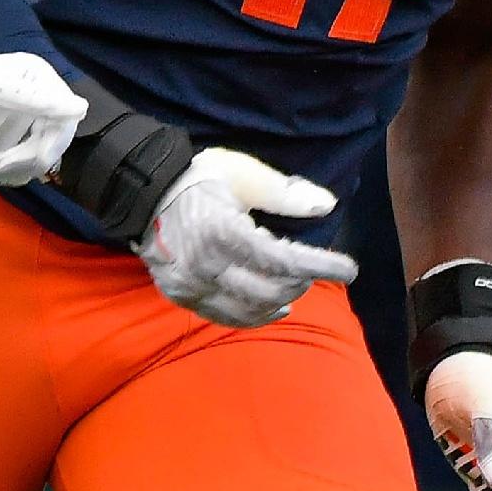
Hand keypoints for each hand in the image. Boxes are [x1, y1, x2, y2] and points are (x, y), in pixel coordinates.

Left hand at [0, 45, 85, 184]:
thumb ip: (40, 101)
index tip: (22, 162)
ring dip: (3, 170)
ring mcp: (23, 127)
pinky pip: (17, 171)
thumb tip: (80, 109)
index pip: (63, 124)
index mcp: (41, 84)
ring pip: (33, 164)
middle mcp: (38, 105)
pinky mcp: (8, 145)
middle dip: (17, 161)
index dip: (47, 147)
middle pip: (49, 148)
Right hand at [137, 146, 355, 328]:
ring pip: (248, 311)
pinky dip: (254, 317)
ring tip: (299, 289)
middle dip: (302, 282)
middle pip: (269, 290)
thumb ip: (283, 192)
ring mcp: (190, 285)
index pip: (283, 260)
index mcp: (222, 232)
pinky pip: (224, 316)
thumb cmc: (198, 179)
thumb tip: (325, 205)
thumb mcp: (241, 173)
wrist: (142, 193)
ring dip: (281, 303)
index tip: (349, 269)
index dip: (321, 266)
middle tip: (318, 270)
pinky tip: (272, 309)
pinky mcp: (180, 295)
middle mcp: (205, 265)